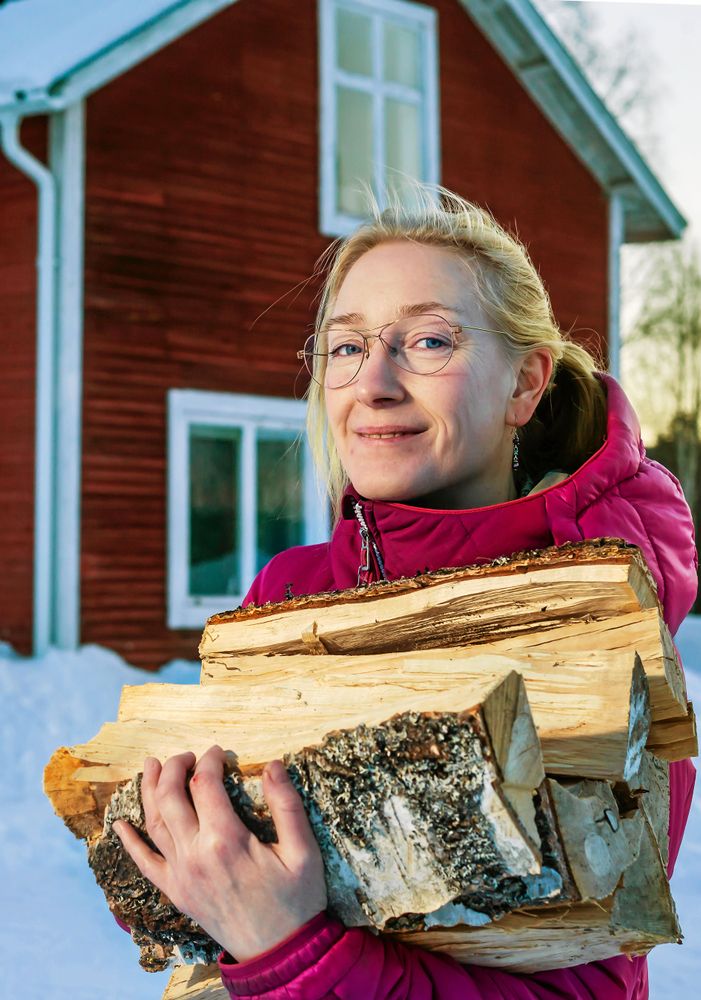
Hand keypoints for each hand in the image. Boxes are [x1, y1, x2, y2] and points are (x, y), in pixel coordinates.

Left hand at [113, 746, 326, 961]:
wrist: (280, 953)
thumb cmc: (296, 901)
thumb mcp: (303, 851)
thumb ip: (287, 805)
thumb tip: (273, 765)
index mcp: (226, 841)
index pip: (205, 785)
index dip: (208, 761)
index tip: (217, 751)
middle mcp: (195, 855)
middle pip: (171, 798)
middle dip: (174, 768)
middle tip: (186, 755)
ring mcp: (181, 875)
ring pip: (154, 823)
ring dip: (148, 791)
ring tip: (150, 765)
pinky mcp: (176, 892)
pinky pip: (145, 864)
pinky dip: (130, 843)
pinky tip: (120, 825)